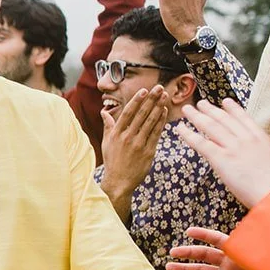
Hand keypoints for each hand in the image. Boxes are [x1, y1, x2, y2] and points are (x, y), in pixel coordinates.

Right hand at [100, 86, 169, 208]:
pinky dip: (161, 122)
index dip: (137, 100)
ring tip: (165, 96)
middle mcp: (127, 137)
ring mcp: (139, 144)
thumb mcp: (106, 142)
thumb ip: (108, 126)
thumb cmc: (112, 161)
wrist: (119, 181)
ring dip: (159, 107)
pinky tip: (164, 112)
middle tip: (159, 88)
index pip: (128, 113)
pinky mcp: (148, 152)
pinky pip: (156, 133)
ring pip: (151, 122)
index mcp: (116, 134)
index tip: (144, 90)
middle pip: (141, 115)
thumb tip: (104, 112)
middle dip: (151, 100)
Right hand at [166, 227, 269, 269]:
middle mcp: (230, 263)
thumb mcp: (267, 255)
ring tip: (169, 267)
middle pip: (204, 255)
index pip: (217, 240)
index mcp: (238, 251)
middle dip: (188, 253)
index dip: (203, 235)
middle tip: (172, 252)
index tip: (188, 231)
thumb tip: (240, 226)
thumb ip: (252, 243)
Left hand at [174, 99, 269, 208]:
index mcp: (262, 140)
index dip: (233, 110)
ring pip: (211, 127)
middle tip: (201, 103)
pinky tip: (179, 129)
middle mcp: (246, 139)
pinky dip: (188, 135)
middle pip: (224, 120)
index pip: (244, 120)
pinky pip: (201, 144)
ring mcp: (233, 148)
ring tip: (187, 110)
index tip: (225, 101)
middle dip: (211, 110)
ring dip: (197, 117)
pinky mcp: (221, 159)